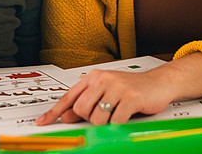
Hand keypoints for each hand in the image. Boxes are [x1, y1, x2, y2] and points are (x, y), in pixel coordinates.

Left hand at [35, 68, 173, 125]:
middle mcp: (103, 79)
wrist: (159, 83)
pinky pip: (114, 121)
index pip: (69, 97)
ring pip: (96, 118)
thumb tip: (67, 117)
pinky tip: (125, 115)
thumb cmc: (132, 89)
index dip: (54, 112)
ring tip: (117, 113)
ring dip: (106, 123)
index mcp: (94, 77)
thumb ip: (87, 103)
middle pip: (80, 110)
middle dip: (89, 119)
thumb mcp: (107, 94)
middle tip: (104, 114)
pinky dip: (118, 124)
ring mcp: (117, 87)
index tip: (42, 122)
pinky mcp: (130, 98)